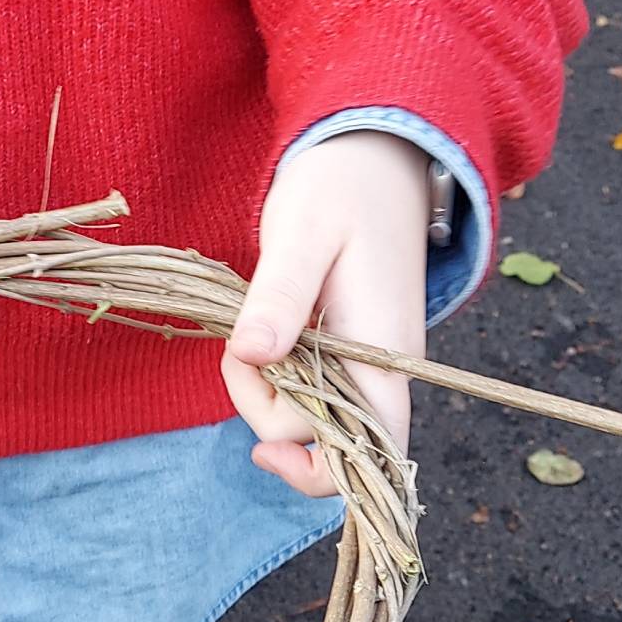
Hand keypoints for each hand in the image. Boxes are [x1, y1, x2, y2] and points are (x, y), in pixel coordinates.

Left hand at [221, 132, 428, 496]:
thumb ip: (279, 296)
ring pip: (316, 419)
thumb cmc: (341, 186)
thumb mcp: (301, 232)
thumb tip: (254, 357)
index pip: (367, 451)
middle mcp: (384, 369)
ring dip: (269, 394)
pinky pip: (314, 391)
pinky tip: (261, 344)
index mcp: (383, 351)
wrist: (374, 155)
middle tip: (237, 351)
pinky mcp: (349, 349)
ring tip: (250, 332)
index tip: (257, 438)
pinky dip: (278, 379)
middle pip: (329, 443)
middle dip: (268, 413)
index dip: (312, 466)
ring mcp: (368, 361)